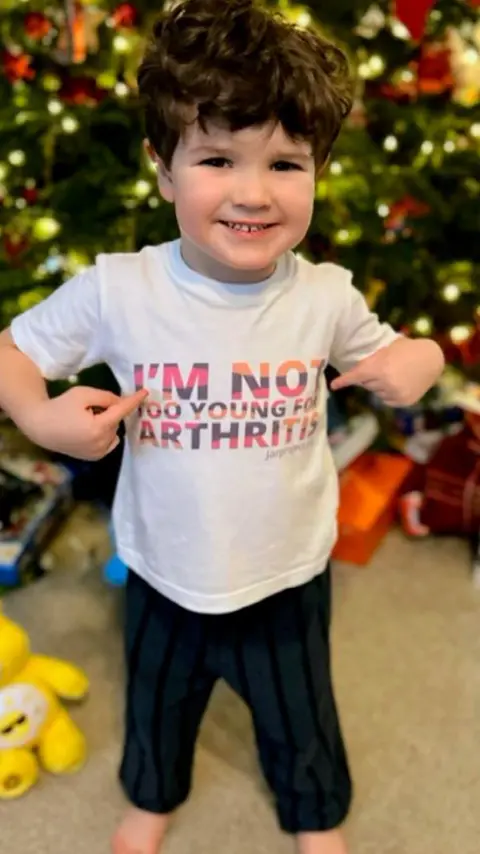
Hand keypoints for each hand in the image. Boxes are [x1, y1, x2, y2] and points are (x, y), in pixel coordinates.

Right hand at [25, 386, 147, 459]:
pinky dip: (105, 434)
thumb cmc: (61, 407)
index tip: (145, 393)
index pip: (122, 411)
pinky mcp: (94, 457)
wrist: (41, 427)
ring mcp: (98, 453)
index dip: (134, 401)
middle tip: (91, 408)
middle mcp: (101, 443)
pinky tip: (89, 430)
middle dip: (109, 412)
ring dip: (108, 424)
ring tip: (87, 420)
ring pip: (114, 431)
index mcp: (98, 427)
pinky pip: (110, 442)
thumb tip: (121, 402)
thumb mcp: (83, 394)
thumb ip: (106, 397)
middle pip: (116, 420)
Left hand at [330, 337, 444, 406]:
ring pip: (376, 392)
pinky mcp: (403, 401)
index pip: (357, 376)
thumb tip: (356, 376)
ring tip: (396, 372)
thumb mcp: (387, 350)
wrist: (431, 358)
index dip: (344, 381)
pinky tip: (401, 382)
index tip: (333, 386)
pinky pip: (386, 399)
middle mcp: (387, 383)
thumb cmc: (406, 350)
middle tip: (385, 366)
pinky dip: (389, 393)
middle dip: (370, 376)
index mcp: (380, 368)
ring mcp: (396, 394)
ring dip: (380, 385)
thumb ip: (371, 362)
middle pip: (366, 384)